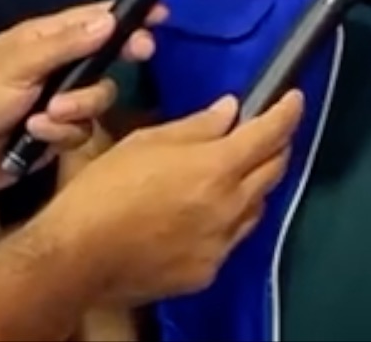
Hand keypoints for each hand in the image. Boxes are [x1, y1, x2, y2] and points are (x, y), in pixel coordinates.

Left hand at [0, 1, 165, 195]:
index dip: (129, 15)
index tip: (160, 15)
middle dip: (120, 60)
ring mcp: (59, 102)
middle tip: (139, 55)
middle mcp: (59, 67)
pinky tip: (35, 136)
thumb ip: (65, 45)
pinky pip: (82, 131)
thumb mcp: (18, 65)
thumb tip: (110, 20)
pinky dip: (60, 134)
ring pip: (100, 99)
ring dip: (77, 108)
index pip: (95, 19)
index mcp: (46, 40)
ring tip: (46, 115)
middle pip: (109, 59)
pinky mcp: (58, 135)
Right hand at [35, 90, 304, 307]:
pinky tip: (207, 214)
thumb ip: (196, 127)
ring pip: (256, 207)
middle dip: (276, 147)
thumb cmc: (104, 190)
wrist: (76, 258)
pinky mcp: (207, 271)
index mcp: (216, 168)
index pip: (269, 134)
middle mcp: (229, 206)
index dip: (287, 112)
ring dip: (254, 186)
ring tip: (237, 173)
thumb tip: (231, 111)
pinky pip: (231, 239)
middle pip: (273, 171)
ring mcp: (221, 243)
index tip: (294, 99)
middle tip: (268, 133)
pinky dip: (228, 220)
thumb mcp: (145, 143)